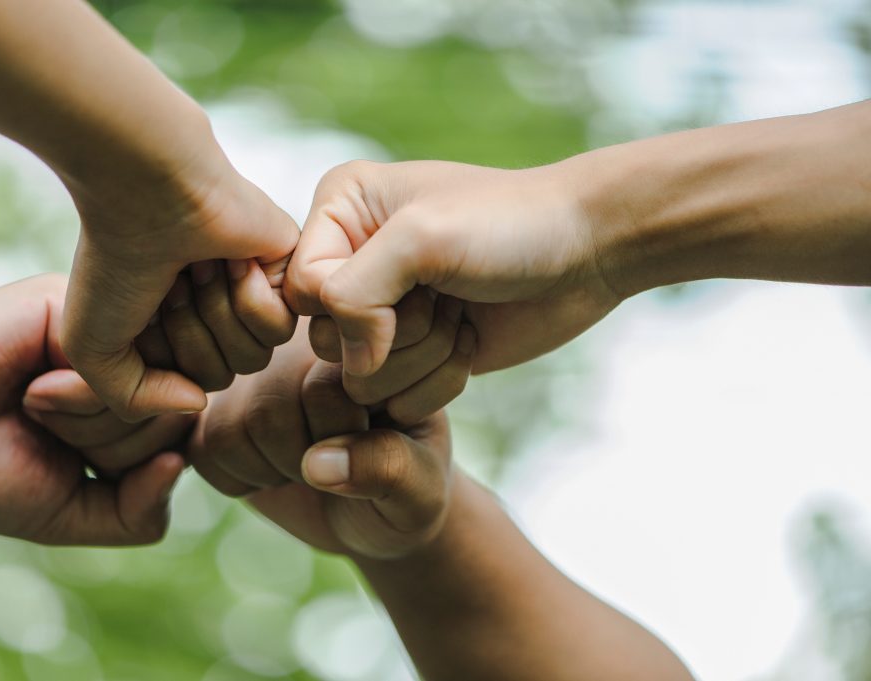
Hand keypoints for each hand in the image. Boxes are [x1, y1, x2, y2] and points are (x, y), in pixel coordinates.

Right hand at [0, 275, 185, 544]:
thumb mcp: (74, 513)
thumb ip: (140, 508)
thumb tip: (183, 457)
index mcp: (135, 403)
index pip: (185, 442)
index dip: (132, 471)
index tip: (74, 463)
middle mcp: (128, 361)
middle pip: (178, 418)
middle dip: (110, 447)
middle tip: (45, 429)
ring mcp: (105, 329)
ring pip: (155, 389)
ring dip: (88, 423)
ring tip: (32, 405)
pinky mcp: (76, 306)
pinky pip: (118, 363)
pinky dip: (75, 397)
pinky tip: (31, 390)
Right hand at [62, 144, 299, 422]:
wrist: (145, 189)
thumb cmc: (111, 262)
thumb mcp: (93, 351)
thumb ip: (135, 400)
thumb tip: (197, 403)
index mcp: (179, 327)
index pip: (190, 386)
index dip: (162, 359)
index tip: (141, 307)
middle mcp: (219, 310)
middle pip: (224, 376)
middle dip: (189, 337)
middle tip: (170, 283)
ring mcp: (257, 290)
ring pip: (255, 356)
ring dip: (214, 316)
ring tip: (196, 268)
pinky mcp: (290, 270)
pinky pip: (281, 327)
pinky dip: (246, 298)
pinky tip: (229, 260)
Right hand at [186, 322, 454, 559]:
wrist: (375, 513)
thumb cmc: (408, 491)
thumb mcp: (420, 488)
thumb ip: (389, 468)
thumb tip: (319, 464)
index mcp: (364, 349)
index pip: (325, 389)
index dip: (344, 441)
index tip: (376, 455)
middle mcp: (305, 348)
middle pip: (271, 408)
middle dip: (303, 461)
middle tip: (338, 469)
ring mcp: (258, 375)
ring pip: (234, 428)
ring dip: (271, 471)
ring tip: (309, 468)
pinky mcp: (223, 407)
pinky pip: (205, 448)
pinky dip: (239, 479)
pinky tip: (275, 472)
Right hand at [285, 159, 620, 378]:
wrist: (586, 253)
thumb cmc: (509, 226)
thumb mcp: (421, 238)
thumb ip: (355, 292)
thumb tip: (350, 368)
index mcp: (339, 210)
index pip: (301, 289)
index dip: (353, 307)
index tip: (417, 284)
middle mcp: (351, 259)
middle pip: (326, 339)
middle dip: (397, 332)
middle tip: (444, 296)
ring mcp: (381, 310)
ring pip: (359, 378)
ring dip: (423, 357)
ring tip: (460, 314)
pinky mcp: (410, 354)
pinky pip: (394, 399)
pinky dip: (438, 382)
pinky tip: (468, 339)